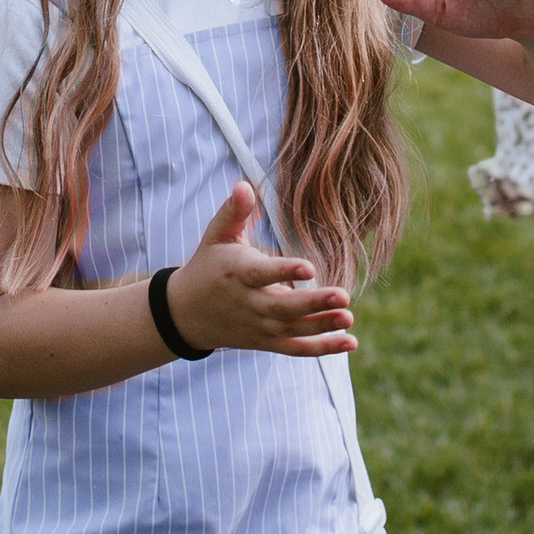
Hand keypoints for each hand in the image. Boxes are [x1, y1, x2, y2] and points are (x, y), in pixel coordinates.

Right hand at [166, 182, 356, 360]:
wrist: (185, 313)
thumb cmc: (207, 265)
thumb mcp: (215, 235)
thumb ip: (233, 211)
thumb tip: (244, 184)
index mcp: (237, 272)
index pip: (262, 274)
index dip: (285, 272)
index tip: (309, 268)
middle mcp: (248, 303)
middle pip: (282, 307)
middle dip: (314, 304)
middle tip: (344, 296)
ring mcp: (258, 326)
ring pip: (291, 330)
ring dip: (321, 326)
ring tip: (348, 317)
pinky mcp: (265, 341)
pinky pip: (294, 348)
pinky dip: (321, 348)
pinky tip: (348, 342)